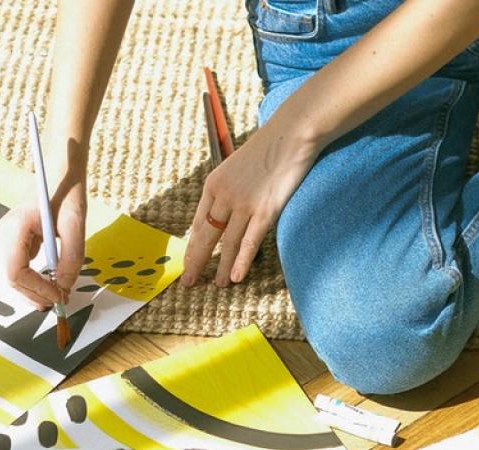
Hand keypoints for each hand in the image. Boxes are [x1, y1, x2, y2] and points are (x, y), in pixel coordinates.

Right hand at [0, 174, 86, 308]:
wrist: (59, 174)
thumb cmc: (66, 194)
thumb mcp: (75, 226)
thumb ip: (71, 259)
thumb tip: (65, 287)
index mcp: (15, 228)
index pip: (17, 272)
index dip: (38, 289)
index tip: (60, 297)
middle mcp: (5, 234)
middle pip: (13, 278)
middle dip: (36, 294)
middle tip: (61, 302)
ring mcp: (8, 237)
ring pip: (15, 276)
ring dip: (35, 290)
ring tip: (57, 297)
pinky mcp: (15, 241)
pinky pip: (21, 267)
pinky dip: (35, 280)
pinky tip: (51, 286)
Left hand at [181, 120, 319, 287]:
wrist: (290, 134)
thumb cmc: (268, 149)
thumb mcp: (238, 167)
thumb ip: (229, 189)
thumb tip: (225, 212)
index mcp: (213, 183)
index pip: (198, 222)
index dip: (192, 245)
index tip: (188, 262)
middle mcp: (224, 195)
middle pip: (205, 236)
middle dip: (196, 262)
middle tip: (189, 282)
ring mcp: (244, 204)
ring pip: (227, 243)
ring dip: (221, 267)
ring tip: (217, 285)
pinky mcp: (264, 211)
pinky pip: (249, 242)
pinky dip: (241, 262)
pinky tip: (235, 278)